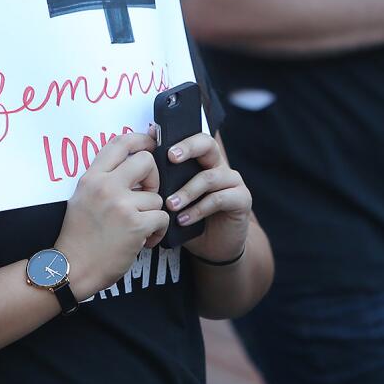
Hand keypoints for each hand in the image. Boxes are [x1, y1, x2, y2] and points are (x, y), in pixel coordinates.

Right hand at [54, 131, 169, 298]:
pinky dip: (157, 232)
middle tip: (145, 196)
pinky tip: (143, 241)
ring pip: (156, 197)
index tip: (150, 143)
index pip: (119, 142)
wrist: (73, 268)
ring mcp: (121, 205)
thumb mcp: (82, 198)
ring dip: (152, 214)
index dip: (140, 139)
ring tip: (137, 229)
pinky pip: (162, 218)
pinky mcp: (136, 224)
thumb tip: (131, 167)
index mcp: (91, 177)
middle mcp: (106, 186)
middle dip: (153, 178)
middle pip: (146, 161)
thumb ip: (103, 180)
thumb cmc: (78, 237)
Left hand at [165, 133, 251, 264]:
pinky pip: (219, 199)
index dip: (174, 137)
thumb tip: (141, 170)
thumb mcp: (174, 199)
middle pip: (206, 144)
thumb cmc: (190, 219)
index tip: (155, 136)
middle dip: (187, 148)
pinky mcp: (242, 199)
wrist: (215, 247)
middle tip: (170, 157)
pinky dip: (198, 210)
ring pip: (208, 177)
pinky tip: (183, 220)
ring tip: (170, 205)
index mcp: (201, 161)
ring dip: (187, 191)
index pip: (191, 139)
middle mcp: (218, 166)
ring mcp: (232, 181)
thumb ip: (164, 183)